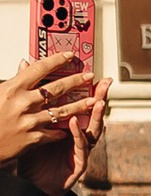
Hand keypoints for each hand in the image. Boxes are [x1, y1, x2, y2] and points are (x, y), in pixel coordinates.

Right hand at [0, 53, 97, 169]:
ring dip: (79, 106)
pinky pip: (54, 132)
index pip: (39, 69)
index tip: (70, 56)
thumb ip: (15, 80)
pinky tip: (73, 127)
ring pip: (61, 111)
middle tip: (89, 76)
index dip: (57, 60)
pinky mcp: (33, 139)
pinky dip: (63, 130)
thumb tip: (26, 63)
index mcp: (12, 88)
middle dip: (76, 81)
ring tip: (93, 101)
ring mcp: (29, 121)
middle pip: (56, 88)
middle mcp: (22, 103)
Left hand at [20, 79, 103, 195]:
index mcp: (70, 126)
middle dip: (100, 98)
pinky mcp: (78, 164)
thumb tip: (24, 66)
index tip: (92, 74)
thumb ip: (30, 99)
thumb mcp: (32, 126)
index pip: (82, 104)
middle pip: (92, 114)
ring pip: (92, 131)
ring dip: (96, 116)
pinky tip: (74, 123)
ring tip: (98, 101)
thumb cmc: (34, 156)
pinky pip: (80, 147)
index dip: (89, 90)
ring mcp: (81, 150)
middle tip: (104, 83)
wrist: (33, 184)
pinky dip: (78, 135)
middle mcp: (79, 136)